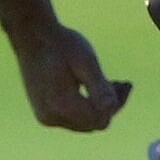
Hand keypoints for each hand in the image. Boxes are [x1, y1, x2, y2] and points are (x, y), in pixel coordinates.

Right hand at [12, 22, 130, 131]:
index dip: (118, 104)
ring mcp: (46, 118)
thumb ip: (99, 86)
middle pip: (94, 123)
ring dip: (100, 106)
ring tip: (113, 82)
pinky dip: (87, 107)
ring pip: (85, 123)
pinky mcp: (45, 114)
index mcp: (61, 104)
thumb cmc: (61, 44)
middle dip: (111, 105)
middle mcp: (51, 117)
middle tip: (123, 82)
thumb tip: (111, 107)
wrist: (32, 35)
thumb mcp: (86, 61)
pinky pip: (74, 118)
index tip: (127, 83)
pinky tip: (95, 87)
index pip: (101, 118)